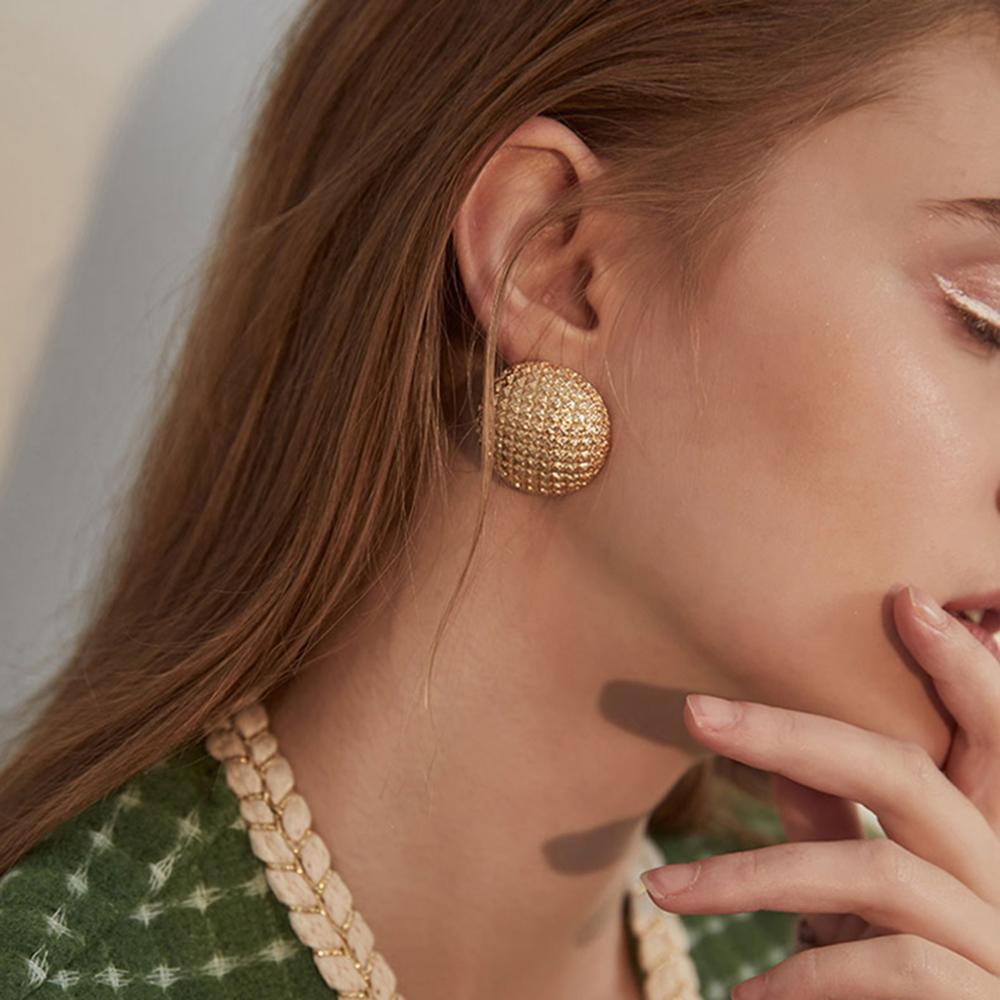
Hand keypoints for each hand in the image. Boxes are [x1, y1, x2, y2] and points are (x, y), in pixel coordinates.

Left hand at [638, 583, 999, 997]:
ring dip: (750, 877)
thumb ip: (835, 826)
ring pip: (874, 868)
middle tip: (694, 709)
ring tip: (662, 890)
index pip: (988, 733)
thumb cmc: (899, 987)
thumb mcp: (865, 898)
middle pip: (904, 772)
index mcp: (979, 836)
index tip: (906, 600)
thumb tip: (779, 757)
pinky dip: (803, 978)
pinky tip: (745, 996)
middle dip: (793, 733)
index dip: (964, 668)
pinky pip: (891, 967)